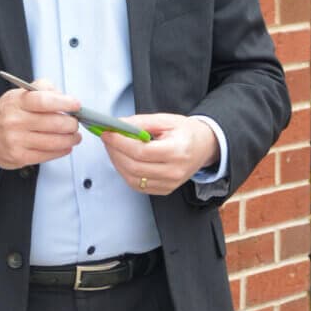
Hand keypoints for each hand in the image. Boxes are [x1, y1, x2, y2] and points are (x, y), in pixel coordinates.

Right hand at [0, 79, 81, 168]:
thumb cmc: (6, 114)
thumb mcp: (19, 94)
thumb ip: (42, 89)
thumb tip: (63, 96)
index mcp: (17, 102)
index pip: (44, 101)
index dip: (64, 103)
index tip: (76, 105)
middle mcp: (15, 121)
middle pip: (53, 123)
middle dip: (71, 123)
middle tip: (75, 123)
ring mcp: (16, 141)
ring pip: (53, 141)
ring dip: (70, 139)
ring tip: (74, 136)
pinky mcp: (19, 157)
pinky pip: (47, 155)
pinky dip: (61, 150)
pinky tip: (65, 146)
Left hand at [101, 113, 218, 195]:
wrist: (204, 147)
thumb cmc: (185, 132)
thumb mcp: (166, 120)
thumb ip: (140, 122)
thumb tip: (117, 125)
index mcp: (178, 151)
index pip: (141, 151)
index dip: (120, 142)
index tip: (107, 133)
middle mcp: (175, 171)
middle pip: (134, 166)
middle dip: (115, 152)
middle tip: (106, 139)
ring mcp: (170, 184)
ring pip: (132, 178)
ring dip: (117, 162)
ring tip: (113, 148)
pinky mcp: (164, 190)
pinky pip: (137, 185)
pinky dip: (125, 172)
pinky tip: (122, 159)